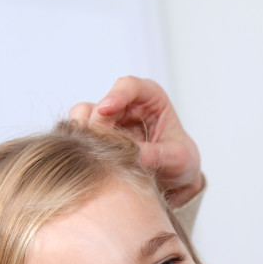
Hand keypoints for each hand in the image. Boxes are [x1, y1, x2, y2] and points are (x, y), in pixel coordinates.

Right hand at [69, 76, 202, 205]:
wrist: (175, 177)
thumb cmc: (181, 160)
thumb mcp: (177, 158)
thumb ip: (155, 154)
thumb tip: (128, 154)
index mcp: (151, 97)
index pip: (130, 86)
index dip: (116, 95)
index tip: (106, 109)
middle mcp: (127, 103)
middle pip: (101, 104)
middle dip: (98, 124)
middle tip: (99, 145)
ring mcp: (110, 118)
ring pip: (85, 115)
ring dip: (87, 133)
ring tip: (97, 154)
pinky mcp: (98, 134)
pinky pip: (81, 132)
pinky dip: (82, 143)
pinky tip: (92, 157)